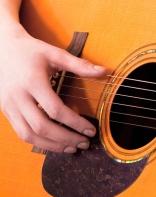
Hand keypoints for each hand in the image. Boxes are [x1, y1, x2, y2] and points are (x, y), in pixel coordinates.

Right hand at [0, 24, 105, 152]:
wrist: (1, 49)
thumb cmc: (31, 50)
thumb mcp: (56, 54)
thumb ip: (80, 65)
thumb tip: (104, 71)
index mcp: (32, 82)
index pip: (55, 110)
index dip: (75, 123)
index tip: (90, 130)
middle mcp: (18, 97)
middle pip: (41, 127)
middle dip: (65, 138)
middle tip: (84, 143)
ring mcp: (9, 106)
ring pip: (29, 135)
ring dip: (52, 145)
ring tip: (72, 147)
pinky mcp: (5, 111)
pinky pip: (21, 133)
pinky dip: (38, 142)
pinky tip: (54, 142)